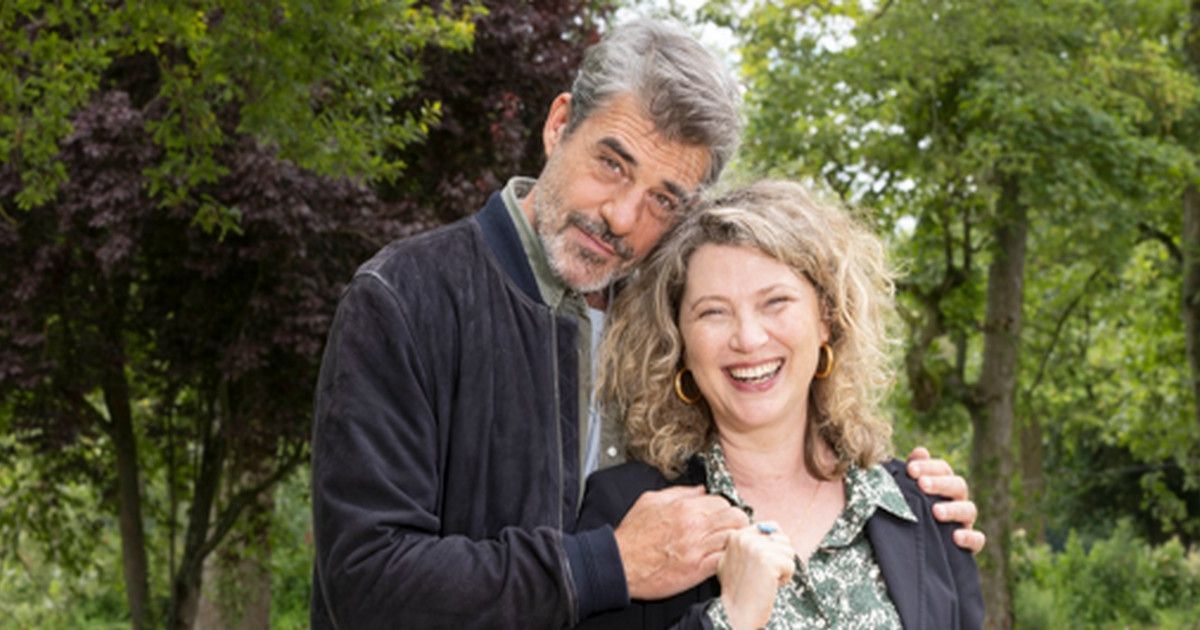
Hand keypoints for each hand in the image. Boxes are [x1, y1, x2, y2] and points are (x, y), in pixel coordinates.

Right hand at [615, 485, 748, 599]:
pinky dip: (728, 558)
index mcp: (684, 507)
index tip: (722, 515)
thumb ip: (679, 492)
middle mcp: (694, 526)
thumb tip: (701, 490)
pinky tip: (721, 558)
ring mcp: (697, 549)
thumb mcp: (650, 501)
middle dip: (737, 522)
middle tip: (731, 528)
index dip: (724, 507)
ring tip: (727, 544)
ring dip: (734, 540)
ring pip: (735, 538)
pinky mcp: (697, 570)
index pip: (722, 501)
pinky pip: (725, 560)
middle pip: (736, 518)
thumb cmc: (632, 535)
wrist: (619, 563)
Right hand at [717, 522, 793, 629]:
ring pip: (788, 552)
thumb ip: (749, 543)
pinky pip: (790, 565)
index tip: (759, 566)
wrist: (737, 614)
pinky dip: (785, 579)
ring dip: (782, 569)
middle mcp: (744, 537)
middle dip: (778, 559)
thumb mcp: (735, 561)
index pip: (772, 528)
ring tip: (765, 581)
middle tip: (761, 575)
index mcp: (736, 535)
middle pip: (783, 540)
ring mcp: (755, 547)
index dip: (774, 549)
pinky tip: (769, 586)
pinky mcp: (767, 560)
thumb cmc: (739, 592)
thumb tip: (774, 529)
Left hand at [906, 447, 986, 553]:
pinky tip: (955, 536)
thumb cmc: (910, 509)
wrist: (915, 544)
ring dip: (953, 509)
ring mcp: (965, 521)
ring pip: (969, 509)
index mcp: (944, 483)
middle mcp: (958, 499)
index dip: (928, 466)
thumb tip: (920, 451)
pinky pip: (978, 539)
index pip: (942, 469)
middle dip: (940, 484)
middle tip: (922, 484)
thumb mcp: (908, 490)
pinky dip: (969, 537)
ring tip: (935, 511)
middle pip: (958, 485)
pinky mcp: (969, 543)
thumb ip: (914, 471)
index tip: (910, 469)